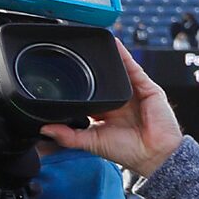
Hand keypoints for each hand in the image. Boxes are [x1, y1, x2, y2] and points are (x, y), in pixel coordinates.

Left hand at [40, 40, 181, 179]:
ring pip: (118, 71)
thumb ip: (68, 136)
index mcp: (107, 114)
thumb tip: (44, 129)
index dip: (81, 85)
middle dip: (93, 69)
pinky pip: (134, 68)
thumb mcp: (92, 142)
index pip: (91, 95)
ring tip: (94, 44)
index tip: (65, 74)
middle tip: (76, 55)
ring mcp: (134, 94)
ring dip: (108, 58)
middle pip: (104, 80)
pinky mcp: (147, 88)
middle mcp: (120, 102)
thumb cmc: (128, 152)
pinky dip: (125, 56)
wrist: (153, 154)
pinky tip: (115, 45)